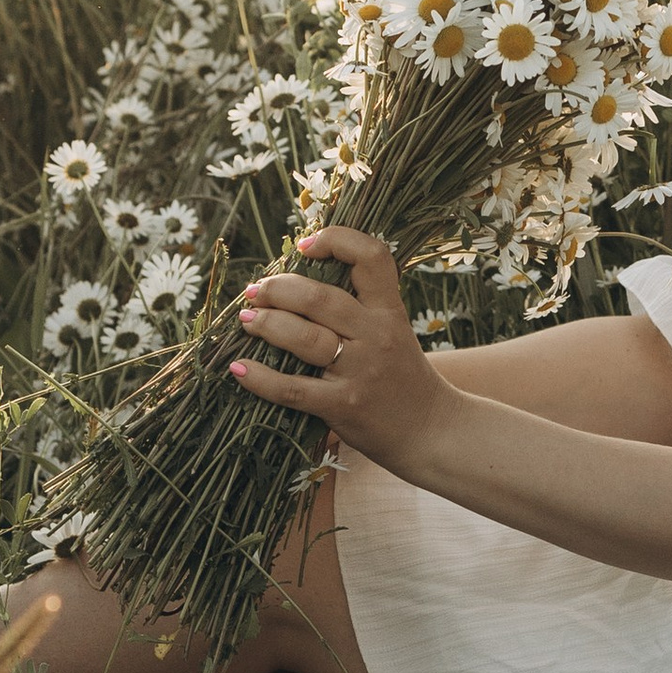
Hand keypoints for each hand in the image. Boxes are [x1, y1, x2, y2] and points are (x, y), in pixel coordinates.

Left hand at [228, 229, 445, 470]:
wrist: (432, 431)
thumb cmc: (404, 378)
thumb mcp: (395, 332)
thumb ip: (361, 308)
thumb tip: (299, 284)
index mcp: (390, 311)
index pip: (371, 258)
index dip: (336, 240)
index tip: (305, 246)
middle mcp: (377, 336)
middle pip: (320, 298)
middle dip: (278, 289)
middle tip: (255, 292)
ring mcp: (360, 372)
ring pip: (304, 338)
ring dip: (266, 324)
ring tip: (246, 320)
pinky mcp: (343, 406)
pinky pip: (292, 389)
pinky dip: (260, 378)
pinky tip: (239, 368)